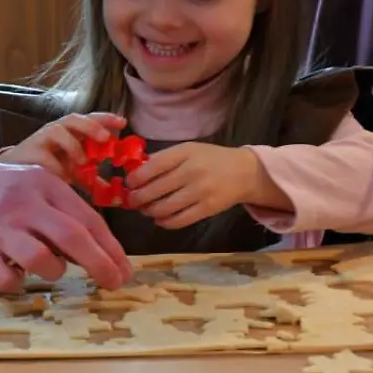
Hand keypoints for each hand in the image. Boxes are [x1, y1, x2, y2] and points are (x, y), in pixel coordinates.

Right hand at [0, 112, 126, 179]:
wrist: (13, 176)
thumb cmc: (47, 170)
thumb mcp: (73, 173)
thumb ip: (92, 180)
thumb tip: (117, 197)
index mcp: (70, 133)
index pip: (89, 119)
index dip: (106, 119)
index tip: (122, 123)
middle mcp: (56, 132)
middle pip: (74, 119)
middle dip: (91, 126)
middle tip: (104, 138)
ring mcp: (41, 140)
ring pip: (57, 130)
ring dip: (73, 144)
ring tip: (82, 162)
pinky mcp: (28, 152)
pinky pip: (44, 155)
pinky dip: (57, 166)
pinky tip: (62, 178)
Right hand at [0, 153, 132, 292]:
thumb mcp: (24, 184)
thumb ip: (55, 208)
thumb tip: (91, 246)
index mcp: (41, 184)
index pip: (87, 218)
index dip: (110, 247)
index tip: (124, 269)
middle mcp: (23, 204)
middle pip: (75, 239)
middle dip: (101, 265)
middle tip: (115, 283)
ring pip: (45, 262)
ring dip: (53, 271)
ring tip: (44, 267)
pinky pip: (9, 280)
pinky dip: (16, 282)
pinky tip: (10, 272)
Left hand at [126, 143, 258, 228]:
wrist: (243, 172)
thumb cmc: (210, 159)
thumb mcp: (188, 150)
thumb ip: (163, 158)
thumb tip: (136, 171)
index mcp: (185, 153)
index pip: (153, 167)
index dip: (136, 178)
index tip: (128, 184)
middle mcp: (192, 171)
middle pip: (155, 190)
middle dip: (138, 198)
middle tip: (132, 201)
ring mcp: (200, 192)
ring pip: (164, 208)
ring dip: (149, 211)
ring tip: (145, 210)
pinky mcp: (207, 209)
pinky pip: (178, 220)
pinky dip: (164, 222)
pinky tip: (159, 219)